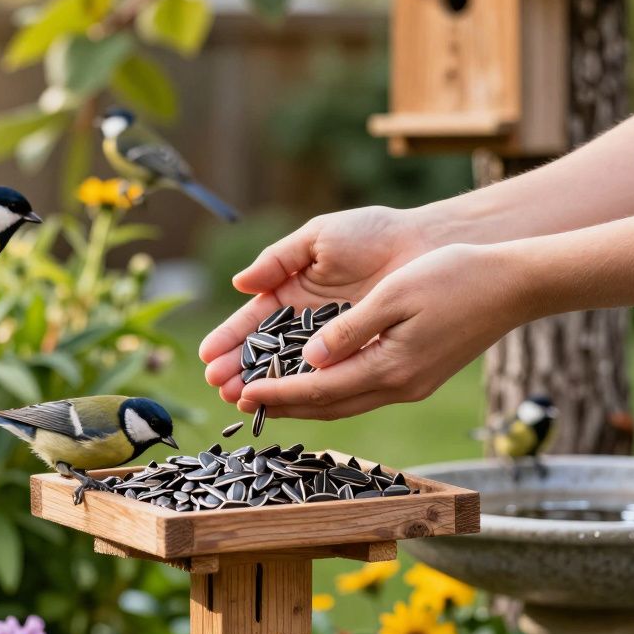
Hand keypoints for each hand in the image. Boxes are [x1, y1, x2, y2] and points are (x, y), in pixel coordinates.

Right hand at [199, 206, 437, 402]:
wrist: (425, 244)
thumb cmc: (372, 233)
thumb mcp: (319, 239)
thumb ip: (278, 259)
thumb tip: (240, 283)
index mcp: (294, 290)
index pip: (255, 321)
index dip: (230, 339)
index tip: (208, 357)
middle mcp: (310, 322)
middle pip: (267, 352)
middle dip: (241, 369)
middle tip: (220, 387)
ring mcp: (335, 341)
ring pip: (293, 369)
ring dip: (266, 384)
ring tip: (239, 399)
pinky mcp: (361, 355)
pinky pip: (331, 376)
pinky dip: (306, 388)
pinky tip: (282, 400)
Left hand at [234, 244, 532, 418]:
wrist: (514, 284)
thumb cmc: (455, 277)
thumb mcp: (395, 295)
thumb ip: (350, 330)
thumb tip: (310, 359)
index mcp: (390, 368)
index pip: (319, 390)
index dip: (278, 393)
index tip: (243, 394)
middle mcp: (399, 386)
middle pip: (329, 407)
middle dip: (284, 406)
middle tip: (242, 403)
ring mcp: (412, 385)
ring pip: (347, 403)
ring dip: (306, 403)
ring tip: (269, 398)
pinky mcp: (419, 376)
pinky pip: (364, 392)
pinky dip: (332, 392)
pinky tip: (316, 381)